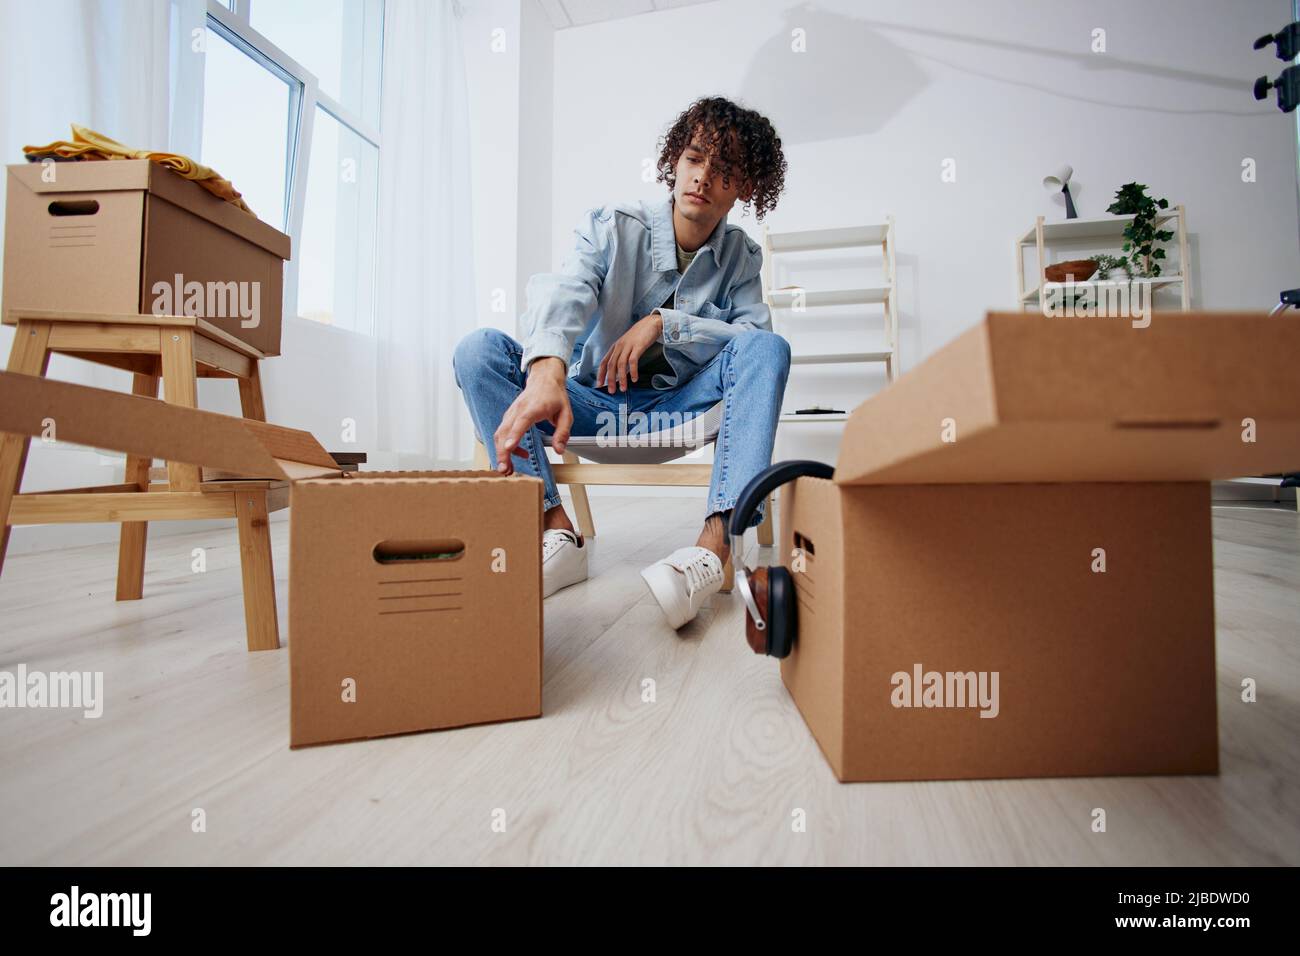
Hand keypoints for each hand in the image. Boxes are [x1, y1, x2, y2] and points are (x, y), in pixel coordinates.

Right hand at [494, 357, 572, 473]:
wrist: (544, 379)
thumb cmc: (554, 396)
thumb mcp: (566, 414)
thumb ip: (562, 432)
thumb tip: (559, 450)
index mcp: (533, 408)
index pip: (521, 423)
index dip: (514, 436)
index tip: (508, 448)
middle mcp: (518, 410)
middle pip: (504, 432)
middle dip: (502, 452)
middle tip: (505, 470)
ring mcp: (511, 413)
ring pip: (500, 434)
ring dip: (500, 452)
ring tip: (508, 468)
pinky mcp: (508, 417)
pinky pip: (502, 433)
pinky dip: (504, 446)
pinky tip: (517, 454)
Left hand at [596, 311, 663, 392]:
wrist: (651, 323)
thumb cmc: (640, 336)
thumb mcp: (627, 345)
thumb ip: (622, 356)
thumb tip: (620, 372)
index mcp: (615, 347)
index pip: (604, 362)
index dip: (600, 374)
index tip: (599, 385)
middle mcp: (619, 346)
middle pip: (611, 365)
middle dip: (610, 379)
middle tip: (611, 391)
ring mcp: (628, 346)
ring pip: (620, 364)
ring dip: (621, 378)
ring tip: (623, 389)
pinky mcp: (638, 346)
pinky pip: (633, 361)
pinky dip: (633, 371)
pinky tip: (634, 379)